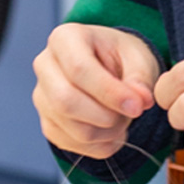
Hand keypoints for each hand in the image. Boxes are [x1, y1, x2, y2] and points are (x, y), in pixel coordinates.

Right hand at [32, 24, 160, 158]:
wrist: (107, 67)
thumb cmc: (119, 56)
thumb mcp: (138, 56)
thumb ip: (141, 77)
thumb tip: (140, 100)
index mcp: (65, 39)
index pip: (79, 69)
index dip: (110, 93)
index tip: (137, 106)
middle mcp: (45, 66)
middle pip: (65, 101)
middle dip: (106, 116)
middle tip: (132, 114)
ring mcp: (42, 96)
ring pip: (72, 128)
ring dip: (107, 132)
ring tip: (124, 119)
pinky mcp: (47, 121)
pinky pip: (72, 144)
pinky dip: (100, 145)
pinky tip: (113, 130)